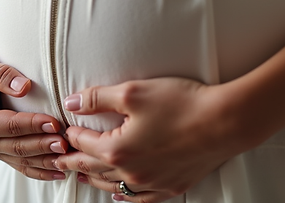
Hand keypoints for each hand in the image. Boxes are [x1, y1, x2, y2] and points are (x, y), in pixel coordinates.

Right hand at [0, 44, 68, 180]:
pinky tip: (57, 172)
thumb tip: (24, 87)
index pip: (11, 126)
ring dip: (45, 161)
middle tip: (67, 143)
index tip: (55, 122)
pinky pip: (21, 163)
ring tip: (68, 159)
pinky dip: (38, 169)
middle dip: (44, 146)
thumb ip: (0, 74)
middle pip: (19, 147)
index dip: (34, 125)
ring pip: (22, 160)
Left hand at [54, 77, 250, 201]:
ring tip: (82, 176)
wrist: (224, 122)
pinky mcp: (172, 186)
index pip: (84, 144)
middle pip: (94, 169)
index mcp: (117, 150)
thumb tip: (72, 103)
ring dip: (95, 180)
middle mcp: (132, 172)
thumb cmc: (181, 103)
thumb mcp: (132, 92)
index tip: (62, 132)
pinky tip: (119, 193)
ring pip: (114, 186)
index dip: (71, 136)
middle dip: (75, 163)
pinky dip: (125, 195)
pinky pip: (140, 198)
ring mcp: (153, 183)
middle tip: (59, 162)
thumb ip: (97, 98)